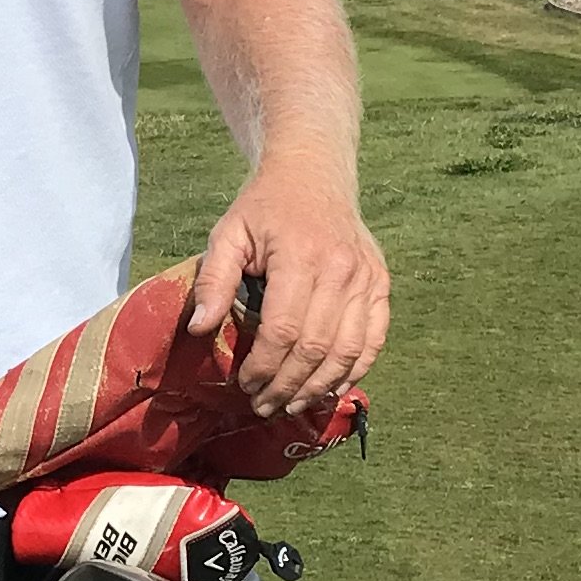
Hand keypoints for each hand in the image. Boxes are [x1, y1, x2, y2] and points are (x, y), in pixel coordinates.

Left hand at [188, 166, 388, 416]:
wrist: (314, 173)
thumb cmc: (265, 206)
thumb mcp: (228, 232)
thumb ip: (213, 280)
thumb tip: (199, 329)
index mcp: (301, 256)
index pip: (284, 330)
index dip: (264, 367)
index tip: (245, 385)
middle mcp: (341, 270)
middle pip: (316, 348)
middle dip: (287, 386)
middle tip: (263, 406)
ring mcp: (367, 278)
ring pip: (348, 351)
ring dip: (319, 387)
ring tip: (292, 406)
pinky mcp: (380, 283)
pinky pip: (374, 339)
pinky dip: (354, 370)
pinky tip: (330, 389)